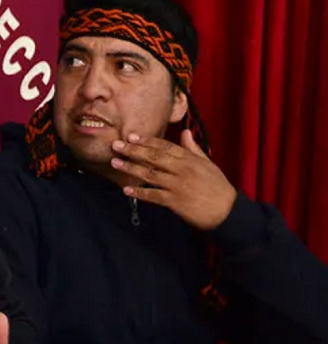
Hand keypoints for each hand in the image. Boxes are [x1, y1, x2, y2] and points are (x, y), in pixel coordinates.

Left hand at [111, 131, 236, 230]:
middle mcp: (182, 170)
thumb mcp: (208, 163)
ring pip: (150, 174)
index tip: (131, 136)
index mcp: (190, 159)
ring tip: (115, 163)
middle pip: (153, 157)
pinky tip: (126, 189)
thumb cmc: (218, 187)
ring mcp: (178, 185)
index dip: (147, 141)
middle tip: (116, 145)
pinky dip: (139, 192)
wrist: (227, 211)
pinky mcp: (175, 202)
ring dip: (130, 168)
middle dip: (133, 150)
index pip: (165, 146)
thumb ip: (193, 148)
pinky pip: (153, 195)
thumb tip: (184, 132)